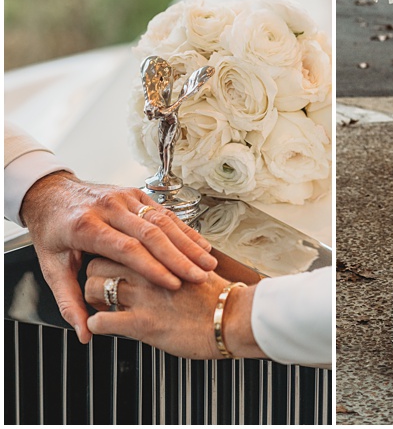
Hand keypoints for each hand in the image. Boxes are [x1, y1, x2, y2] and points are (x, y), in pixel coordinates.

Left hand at [19, 172, 217, 343]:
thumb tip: (84, 334)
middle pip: (151, 233)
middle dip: (179, 256)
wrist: (50, 193)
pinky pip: (165, 211)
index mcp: (86, 226)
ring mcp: (125, 197)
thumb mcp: (52, 269)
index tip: (173, 285)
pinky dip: (184, 229)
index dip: (153, 267)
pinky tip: (199, 245)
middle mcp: (109, 207)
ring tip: (206, 262)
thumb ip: (69, 301)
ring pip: (163, 220)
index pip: (126, 249)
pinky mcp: (136, 193)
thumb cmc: (52, 233)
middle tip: (199, 276)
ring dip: (187, 242)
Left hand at [84, 257, 264, 360]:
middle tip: (104, 280)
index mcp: (157, 250)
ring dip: (94, 296)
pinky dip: (96, 323)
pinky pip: (101, 322)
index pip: (117, 241)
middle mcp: (147, 269)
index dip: (107, 251)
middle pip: (100, 262)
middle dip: (96, 272)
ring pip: (95, 288)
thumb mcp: (191, 265)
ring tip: (104, 301)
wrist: (236, 318)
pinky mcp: (141, 323)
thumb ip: (168, 254)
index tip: (106, 258)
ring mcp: (143, 295)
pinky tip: (101, 323)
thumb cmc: (216, 294)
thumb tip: (151, 248)